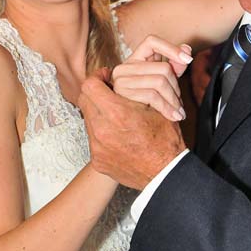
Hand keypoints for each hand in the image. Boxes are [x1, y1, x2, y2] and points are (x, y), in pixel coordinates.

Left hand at [79, 68, 186, 189]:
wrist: (165, 173)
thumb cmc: (165, 140)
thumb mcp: (156, 107)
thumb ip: (136, 90)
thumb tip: (125, 76)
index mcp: (117, 113)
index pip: (90, 85)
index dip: (97, 77)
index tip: (106, 77)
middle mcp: (101, 130)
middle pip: (84, 99)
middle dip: (95, 92)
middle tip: (108, 91)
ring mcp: (97, 147)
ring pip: (88, 119)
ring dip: (98, 112)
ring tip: (115, 114)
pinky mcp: (97, 160)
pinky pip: (93, 138)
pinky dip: (102, 132)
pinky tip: (118, 134)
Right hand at [112, 35, 192, 120]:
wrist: (133, 130)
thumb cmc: (147, 105)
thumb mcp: (162, 83)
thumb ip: (174, 65)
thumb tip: (187, 49)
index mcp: (134, 60)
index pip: (152, 42)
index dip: (171, 48)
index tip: (188, 60)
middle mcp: (124, 67)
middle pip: (163, 67)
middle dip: (176, 87)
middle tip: (180, 103)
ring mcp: (121, 80)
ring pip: (160, 81)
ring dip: (174, 100)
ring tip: (178, 111)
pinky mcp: (122, 94)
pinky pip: (152, 95)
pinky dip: (167, 107)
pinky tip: (173, 115)